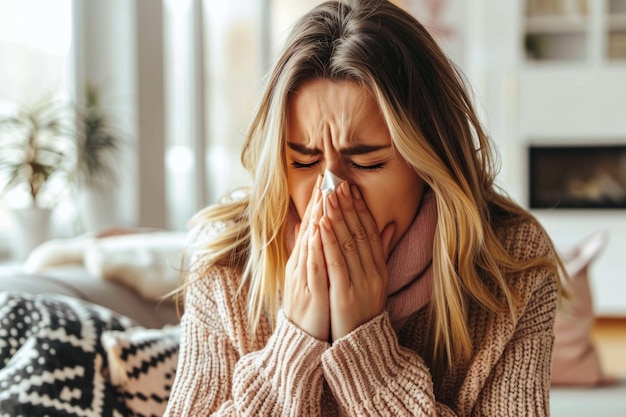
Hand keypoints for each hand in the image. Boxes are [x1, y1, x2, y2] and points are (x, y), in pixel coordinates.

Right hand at [284, 177, 329, 340]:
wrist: (302, 338)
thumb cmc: (311, 306)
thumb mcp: (313, 277)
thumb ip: (314, 254)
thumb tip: (316, 233)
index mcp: (304, 260)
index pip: (311, 226)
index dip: (317, 204)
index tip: (324, 181)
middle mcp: (300, 265)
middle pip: (309, 229)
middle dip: (317, 204)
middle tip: (324, 179)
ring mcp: (303, 276)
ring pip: (309, 242)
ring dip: (316, 219)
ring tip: (322, 197)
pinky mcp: (309, 290)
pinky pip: (312, 265)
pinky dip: (314, 247)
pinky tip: (318, 231)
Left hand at [320, 182, 394, 340]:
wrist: (361, 344)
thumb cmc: (363, 308)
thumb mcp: (375, 279)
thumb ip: (380, 252)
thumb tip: (390, 225)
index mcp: (379, 267)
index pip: (370, 231)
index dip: (360, 208)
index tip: (350, 188)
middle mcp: (373, 272)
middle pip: (360, 233)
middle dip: (347, 206)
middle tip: (337, 183)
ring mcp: (361, 283)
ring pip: (348, 243)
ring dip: (338, 218)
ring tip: (328, 196)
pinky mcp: (345, 294)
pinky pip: (336, 262)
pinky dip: (329, 241)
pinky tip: (322, 224)